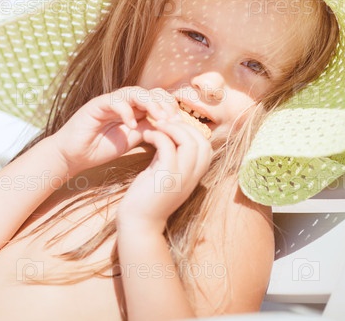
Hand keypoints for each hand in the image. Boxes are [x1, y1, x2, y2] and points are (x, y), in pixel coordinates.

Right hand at [48, 87, 179, 176]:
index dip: (170, 108)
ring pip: (135, 92)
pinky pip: (115, 100)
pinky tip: (131, 125)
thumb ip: (148, 130)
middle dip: (164, 104)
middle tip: (172, 120)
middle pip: (150, 92)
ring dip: (150, 103)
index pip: (158, 100)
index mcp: (135, 109)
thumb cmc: (100, 148)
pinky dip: (126, 111)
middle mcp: (124, 102)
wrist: (74, 156)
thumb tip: (170, 126)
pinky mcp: (97, 104)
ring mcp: (110, 101)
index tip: (179, 124)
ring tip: (159, 117)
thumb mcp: (132, 140)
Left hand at [116, 114, 212, 232]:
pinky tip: (147, 135)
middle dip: (184, 126)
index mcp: (195, 175)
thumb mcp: (163, 170)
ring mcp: (181, 178)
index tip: (172, 125)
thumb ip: (170, 153)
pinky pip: (168, 146)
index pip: (206, 146)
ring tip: (156, 126)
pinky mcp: (166, 178)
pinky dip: (158, 135)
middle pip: (202, 141)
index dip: (191, 130)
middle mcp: (193, 177)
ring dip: (172, 128)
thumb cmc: (147, 195)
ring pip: (189, 142)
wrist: (138, 221)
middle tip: (164, 122)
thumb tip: (169, 131)